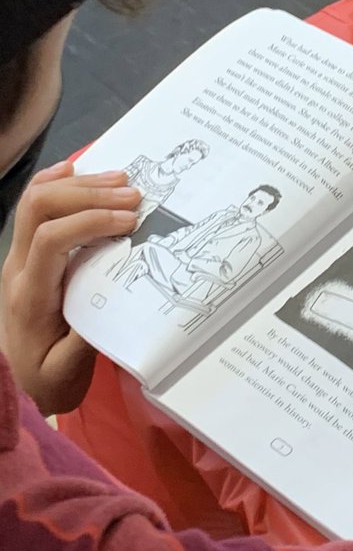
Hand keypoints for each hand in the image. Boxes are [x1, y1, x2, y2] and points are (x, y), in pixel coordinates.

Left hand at [1, 161, 139, 413]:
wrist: (18, 381)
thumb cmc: (46, 377)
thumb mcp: (68, 371)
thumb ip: (86, 341)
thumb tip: (117, 305)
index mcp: (31, 294)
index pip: (51, 239)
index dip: (90, 222)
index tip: (130, 223)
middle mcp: (19, 267)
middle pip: (40, 208)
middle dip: (89, 194)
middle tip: (135, 196)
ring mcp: (19, 257)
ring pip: (36, 201)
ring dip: (80, 185)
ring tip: (123, 182)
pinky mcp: (28, 254)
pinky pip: (32, 207)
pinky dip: (55, 182)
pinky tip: (77, 170)